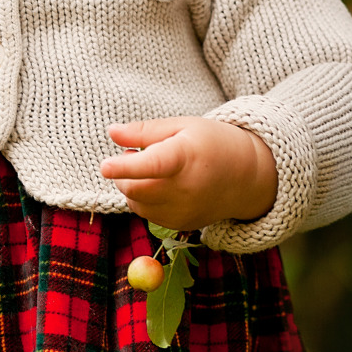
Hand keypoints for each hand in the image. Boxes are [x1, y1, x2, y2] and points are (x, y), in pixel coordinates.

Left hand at [99, 117, 277, 231]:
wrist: (247, 176)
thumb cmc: (211, 143)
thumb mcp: (181, 126)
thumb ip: (144, 131)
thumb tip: (112, 132)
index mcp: (185, 156)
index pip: (153, 164)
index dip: (127, 166)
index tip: (104, 165)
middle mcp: (185, 189)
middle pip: (135, 187)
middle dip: (123, 173)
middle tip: (136, 153)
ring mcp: (183, 211)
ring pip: (137, 203)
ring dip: (133, 186)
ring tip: (153, 169)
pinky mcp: (181, 225)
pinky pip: (148, 214)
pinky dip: (146, 200)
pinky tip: (163, 186)